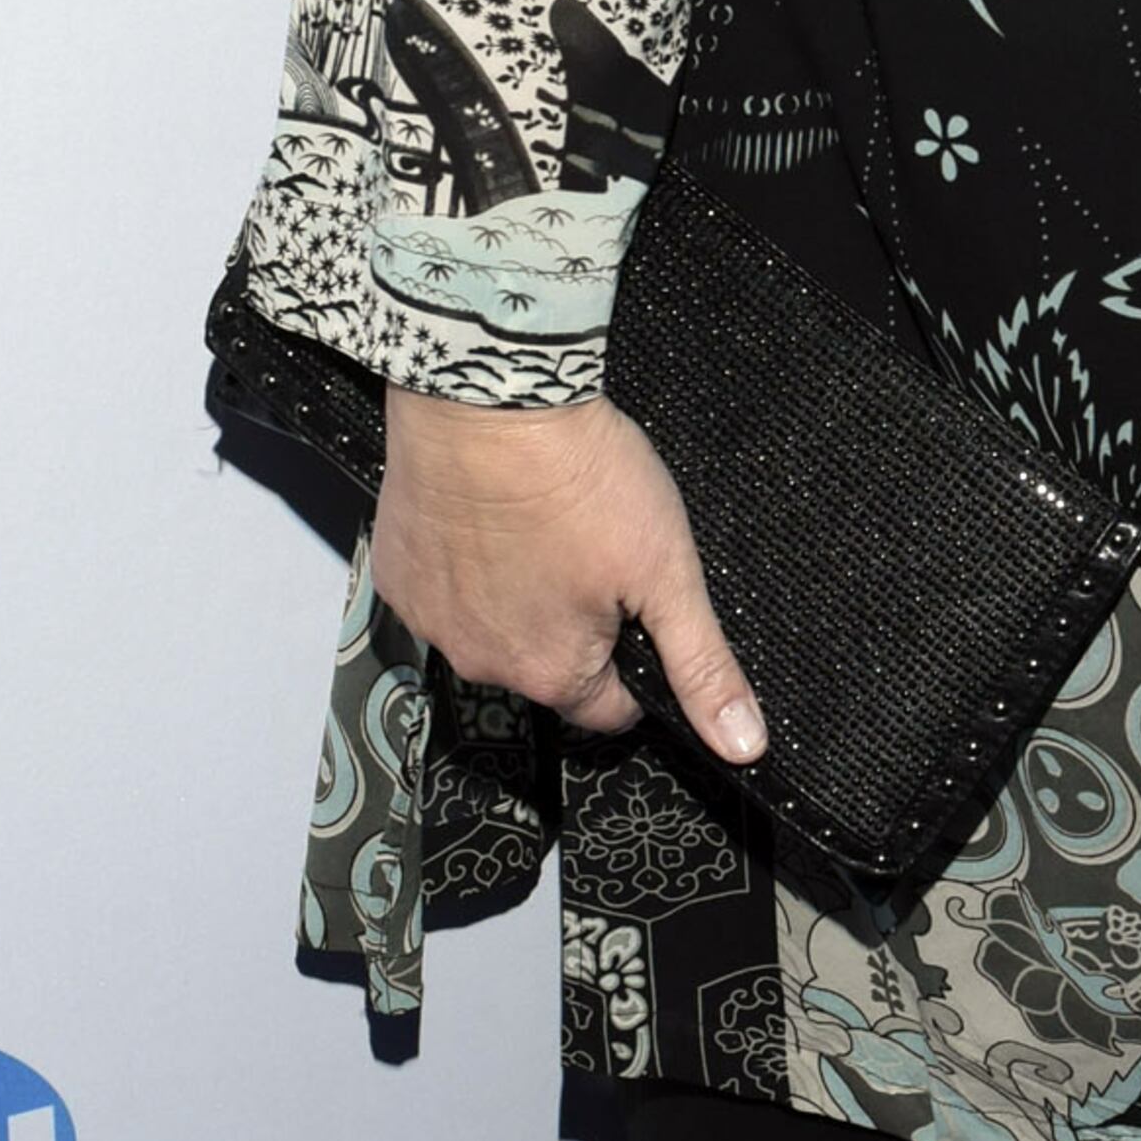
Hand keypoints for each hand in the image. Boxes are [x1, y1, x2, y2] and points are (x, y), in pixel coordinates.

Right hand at [370, 388, 765, 758]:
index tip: (633, 607)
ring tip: (541, 529)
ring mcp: (434, 621)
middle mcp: (483, 662)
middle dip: (574, 624)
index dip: (634, 658)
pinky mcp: (400, 578)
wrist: (487, 399)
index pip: (610, 707)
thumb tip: (740, 741)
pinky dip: (467, 567)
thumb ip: (702, 665)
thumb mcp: (667, 572)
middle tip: (590, 551)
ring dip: (517, 596)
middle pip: (548, 666)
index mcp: (553, 672)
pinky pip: (444, 592)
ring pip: (494, 628)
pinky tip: (490, 521)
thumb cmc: (574, 475)